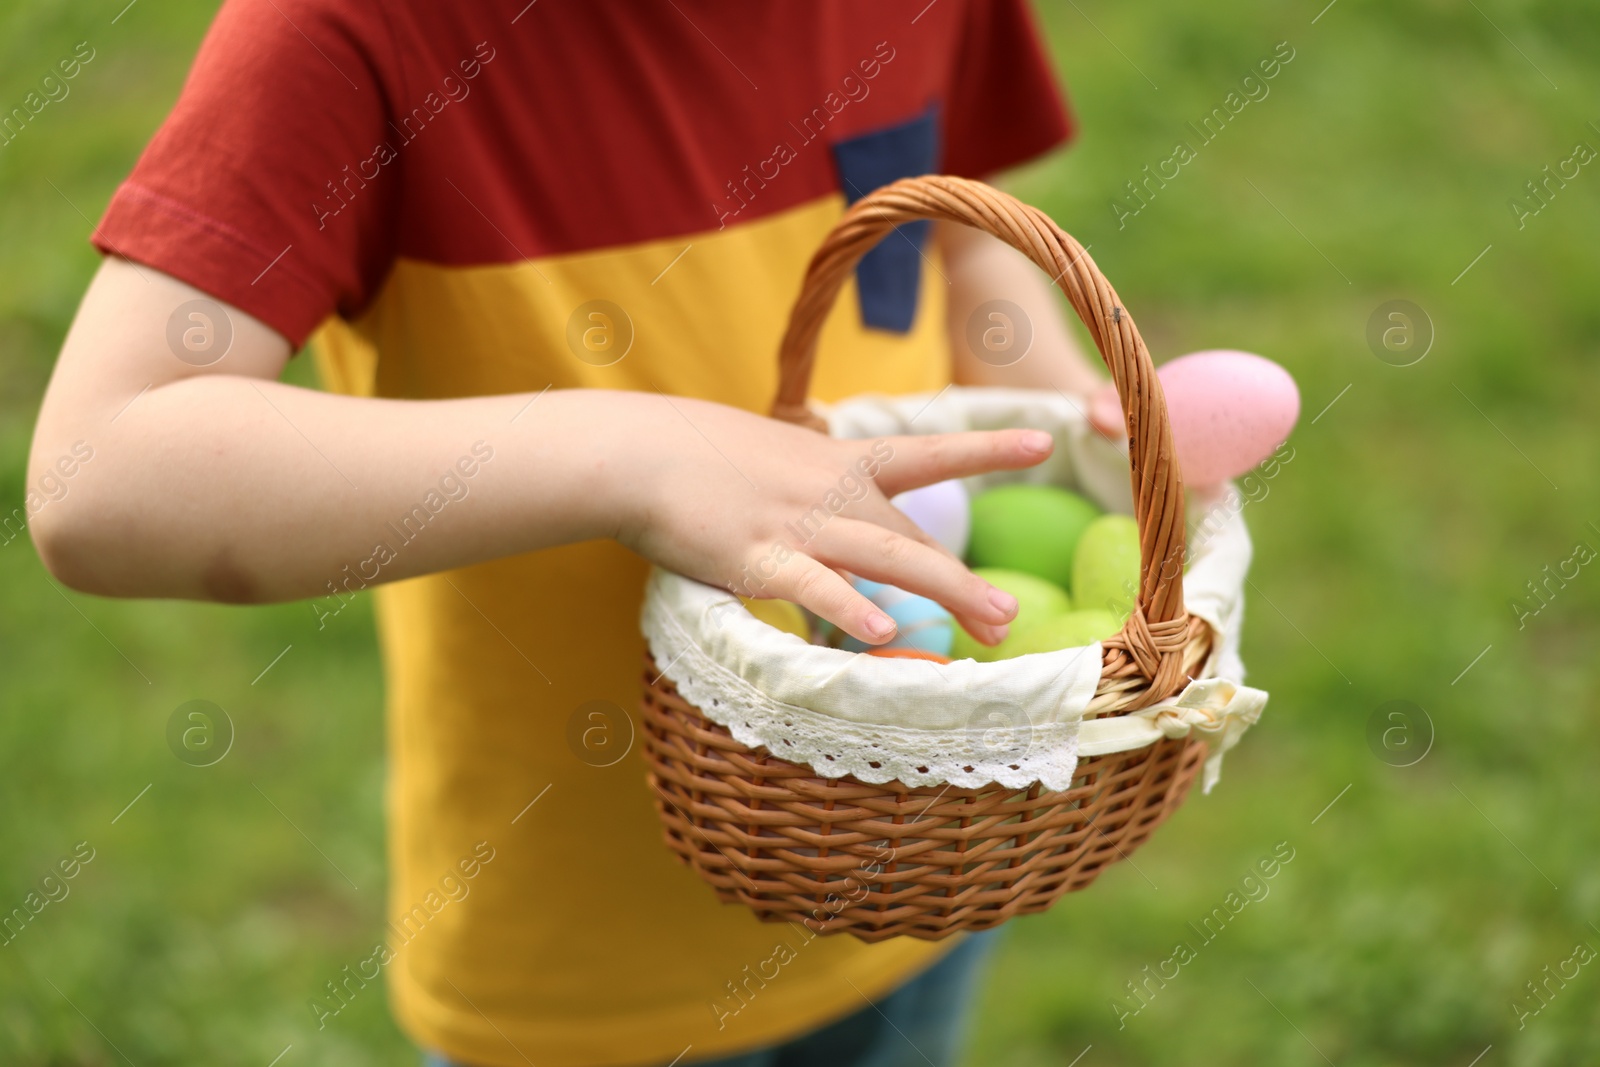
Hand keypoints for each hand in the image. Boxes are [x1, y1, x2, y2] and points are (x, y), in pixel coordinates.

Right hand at [610, 395, 1054, 646]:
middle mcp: (830, 492)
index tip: (1043, 440)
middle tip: (1010, 618)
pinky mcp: (757, 558)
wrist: (635, 452)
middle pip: (913, 536)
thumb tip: (836, 524)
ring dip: (945, 590)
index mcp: (836, 462)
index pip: (924, 452)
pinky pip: (813, 586)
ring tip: (994, 623)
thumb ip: (812, 491)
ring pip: (886, 558)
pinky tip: (884, 635)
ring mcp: (797, 524)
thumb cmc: (696, 458)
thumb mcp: (771, 461)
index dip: (985, 447)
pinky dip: (849, 609)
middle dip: (964, 580)